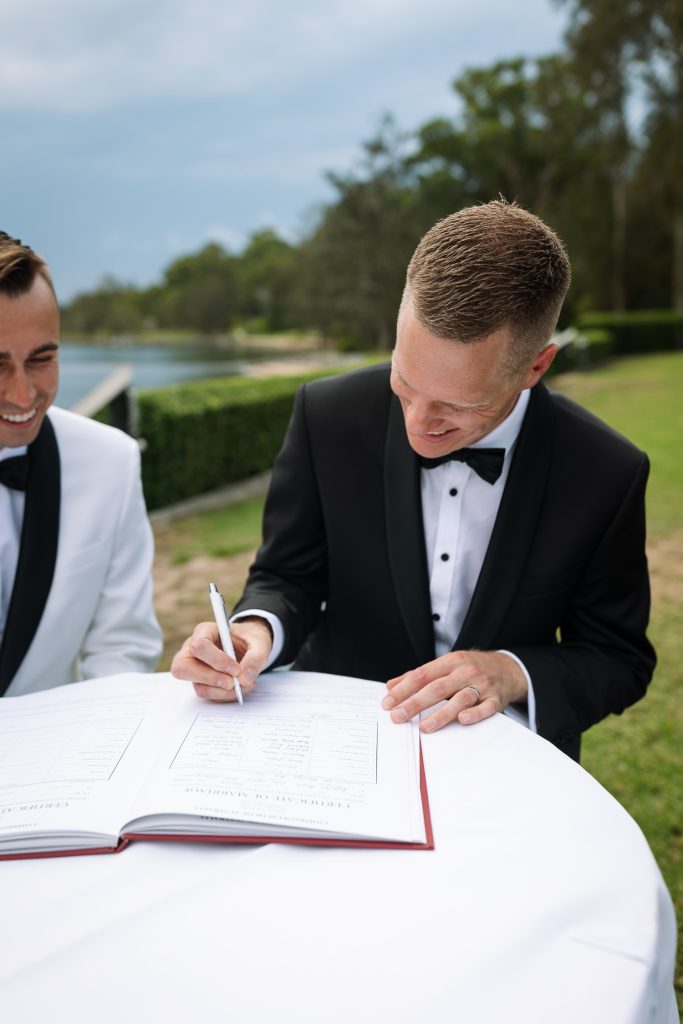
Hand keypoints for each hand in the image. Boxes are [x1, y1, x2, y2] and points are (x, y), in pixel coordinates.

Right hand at [170, 617, 273, 701]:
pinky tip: (239, 688)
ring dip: (222, 691)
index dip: (216, 660)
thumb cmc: (250, 639)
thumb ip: (256, 657)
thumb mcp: (260, 642)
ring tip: (245, 685)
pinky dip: (225, 696)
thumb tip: (245, 678)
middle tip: (232, 683)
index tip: (235, 669)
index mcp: (205, 631)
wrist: (250, 646)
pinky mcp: (201, 682)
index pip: (199, 645)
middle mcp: (192, 649)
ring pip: (197, 686)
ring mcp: (194, 667)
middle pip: (183, 667)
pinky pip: (207, 694)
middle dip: (210, 679)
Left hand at [381, 650, 527, 732]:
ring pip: (459, 699)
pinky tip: (462, 720)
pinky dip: (475, 713)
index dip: (403, 689)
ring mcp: (481, 685)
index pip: (422, 675)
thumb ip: (418, 676)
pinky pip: (485, 708)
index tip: (388, 702)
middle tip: (398, 716)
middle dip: (415, 703)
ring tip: (424, 726)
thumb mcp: (446, 665)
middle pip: (437, 688)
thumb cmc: (470, 668)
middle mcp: (465, 672)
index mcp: (450, 662)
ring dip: (441, 713)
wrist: (507, 669)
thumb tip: (391, 686)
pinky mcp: (496, 699)